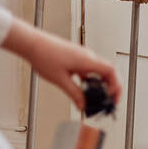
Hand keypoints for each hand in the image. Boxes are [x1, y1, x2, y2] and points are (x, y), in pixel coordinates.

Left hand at [3, 20, 122, 111]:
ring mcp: (83, 56)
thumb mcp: (60, 80)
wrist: (32, 43)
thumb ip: (74, 94)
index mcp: (87, 61)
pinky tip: (85, 88)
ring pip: (99, 71)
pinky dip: (91, 80)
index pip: (110, 71)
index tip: (113, 98)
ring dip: (101, 84)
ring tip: (97, 97)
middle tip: (109, 101)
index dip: (115, 86)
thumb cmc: (43, 55)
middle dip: (111, 87)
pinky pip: (90, 69)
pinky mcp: (77, 57)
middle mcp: (88, 57)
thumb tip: (83, 105)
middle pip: (108, 72)